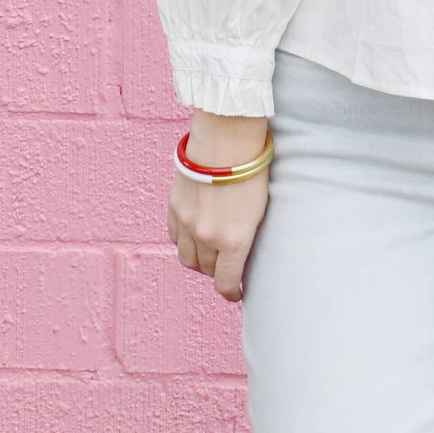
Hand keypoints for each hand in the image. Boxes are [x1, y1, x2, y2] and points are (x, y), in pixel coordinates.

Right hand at [167, 111, 272, 303]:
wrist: (227, 139)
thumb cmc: (252, 171)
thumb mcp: (259, 210)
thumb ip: (246, 237)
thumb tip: (241, 254)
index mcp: (233, 241)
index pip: (225, 283)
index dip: (231, 293)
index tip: (235, 293)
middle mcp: (207, 237)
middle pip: (206, 270)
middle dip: (217, 272)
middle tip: (226, 266)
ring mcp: (187, 222)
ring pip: (186, 257)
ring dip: (198, 259)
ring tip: (209, 252)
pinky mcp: (174, 207)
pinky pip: (173, 237)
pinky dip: (183, 241)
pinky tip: (194, 234)